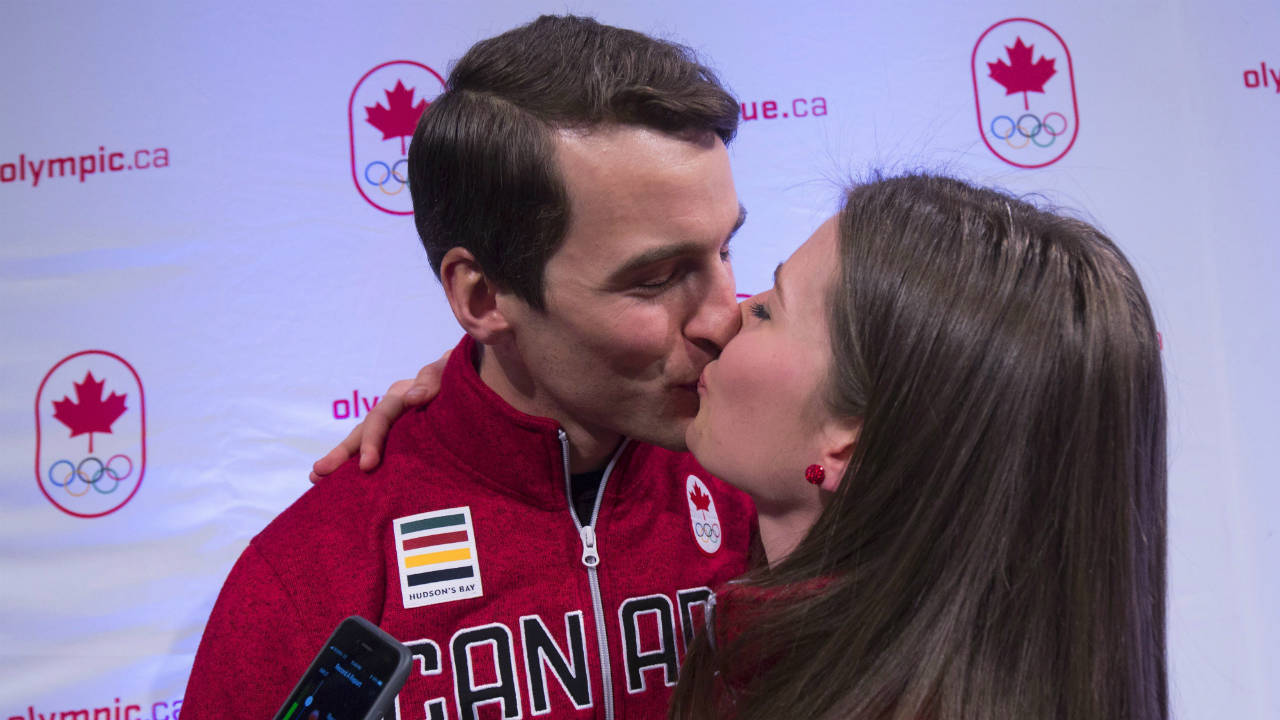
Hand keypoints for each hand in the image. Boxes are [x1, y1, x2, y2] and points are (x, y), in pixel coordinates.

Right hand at [309, 350, 451, 481]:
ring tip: (316, 478)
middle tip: (320, 473)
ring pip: (364, 441)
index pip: (381, 418)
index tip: (368, 465)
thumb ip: (435, 377)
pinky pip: (380, 452)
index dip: (372, 441)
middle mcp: (394, 410)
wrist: (480, 380)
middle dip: (343, 453)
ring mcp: (397, 425)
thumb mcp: (451, 371)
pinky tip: (343, 484)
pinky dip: (360, 464)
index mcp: (403, 394)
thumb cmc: (464, 375)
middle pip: (364, 430)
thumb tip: (411, 398)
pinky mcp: (404, 440)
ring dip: (342, 459)